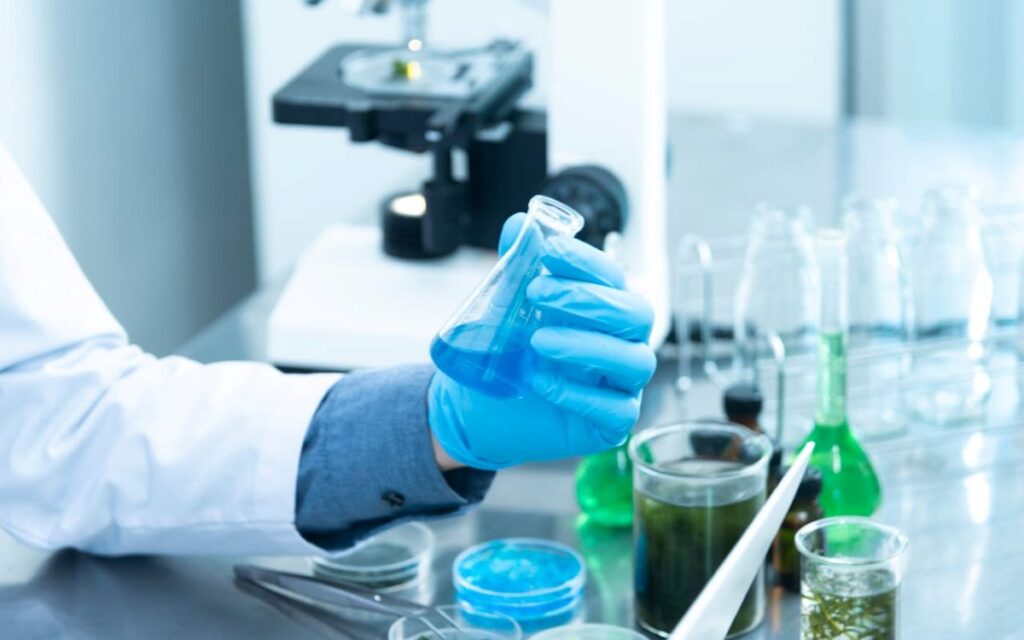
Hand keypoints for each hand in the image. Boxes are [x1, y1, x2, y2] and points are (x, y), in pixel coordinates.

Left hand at [428, 213, 656, 469]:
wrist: (480, 409)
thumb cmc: (508, 353)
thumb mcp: (504, 307)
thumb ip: (515, 266)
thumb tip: (519, 224)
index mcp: (604, 308)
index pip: (613, 276)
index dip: (585, 261)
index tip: (548, 250)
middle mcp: (622, 343)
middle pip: (636, 314)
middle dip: (587, 300)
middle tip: (536, 294)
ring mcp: (622, 385)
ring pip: (634, 361)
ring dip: (586, 346)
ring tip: (537, 341)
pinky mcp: (611, 424)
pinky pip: (616, 410)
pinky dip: (579, 393)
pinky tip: (541, 381)